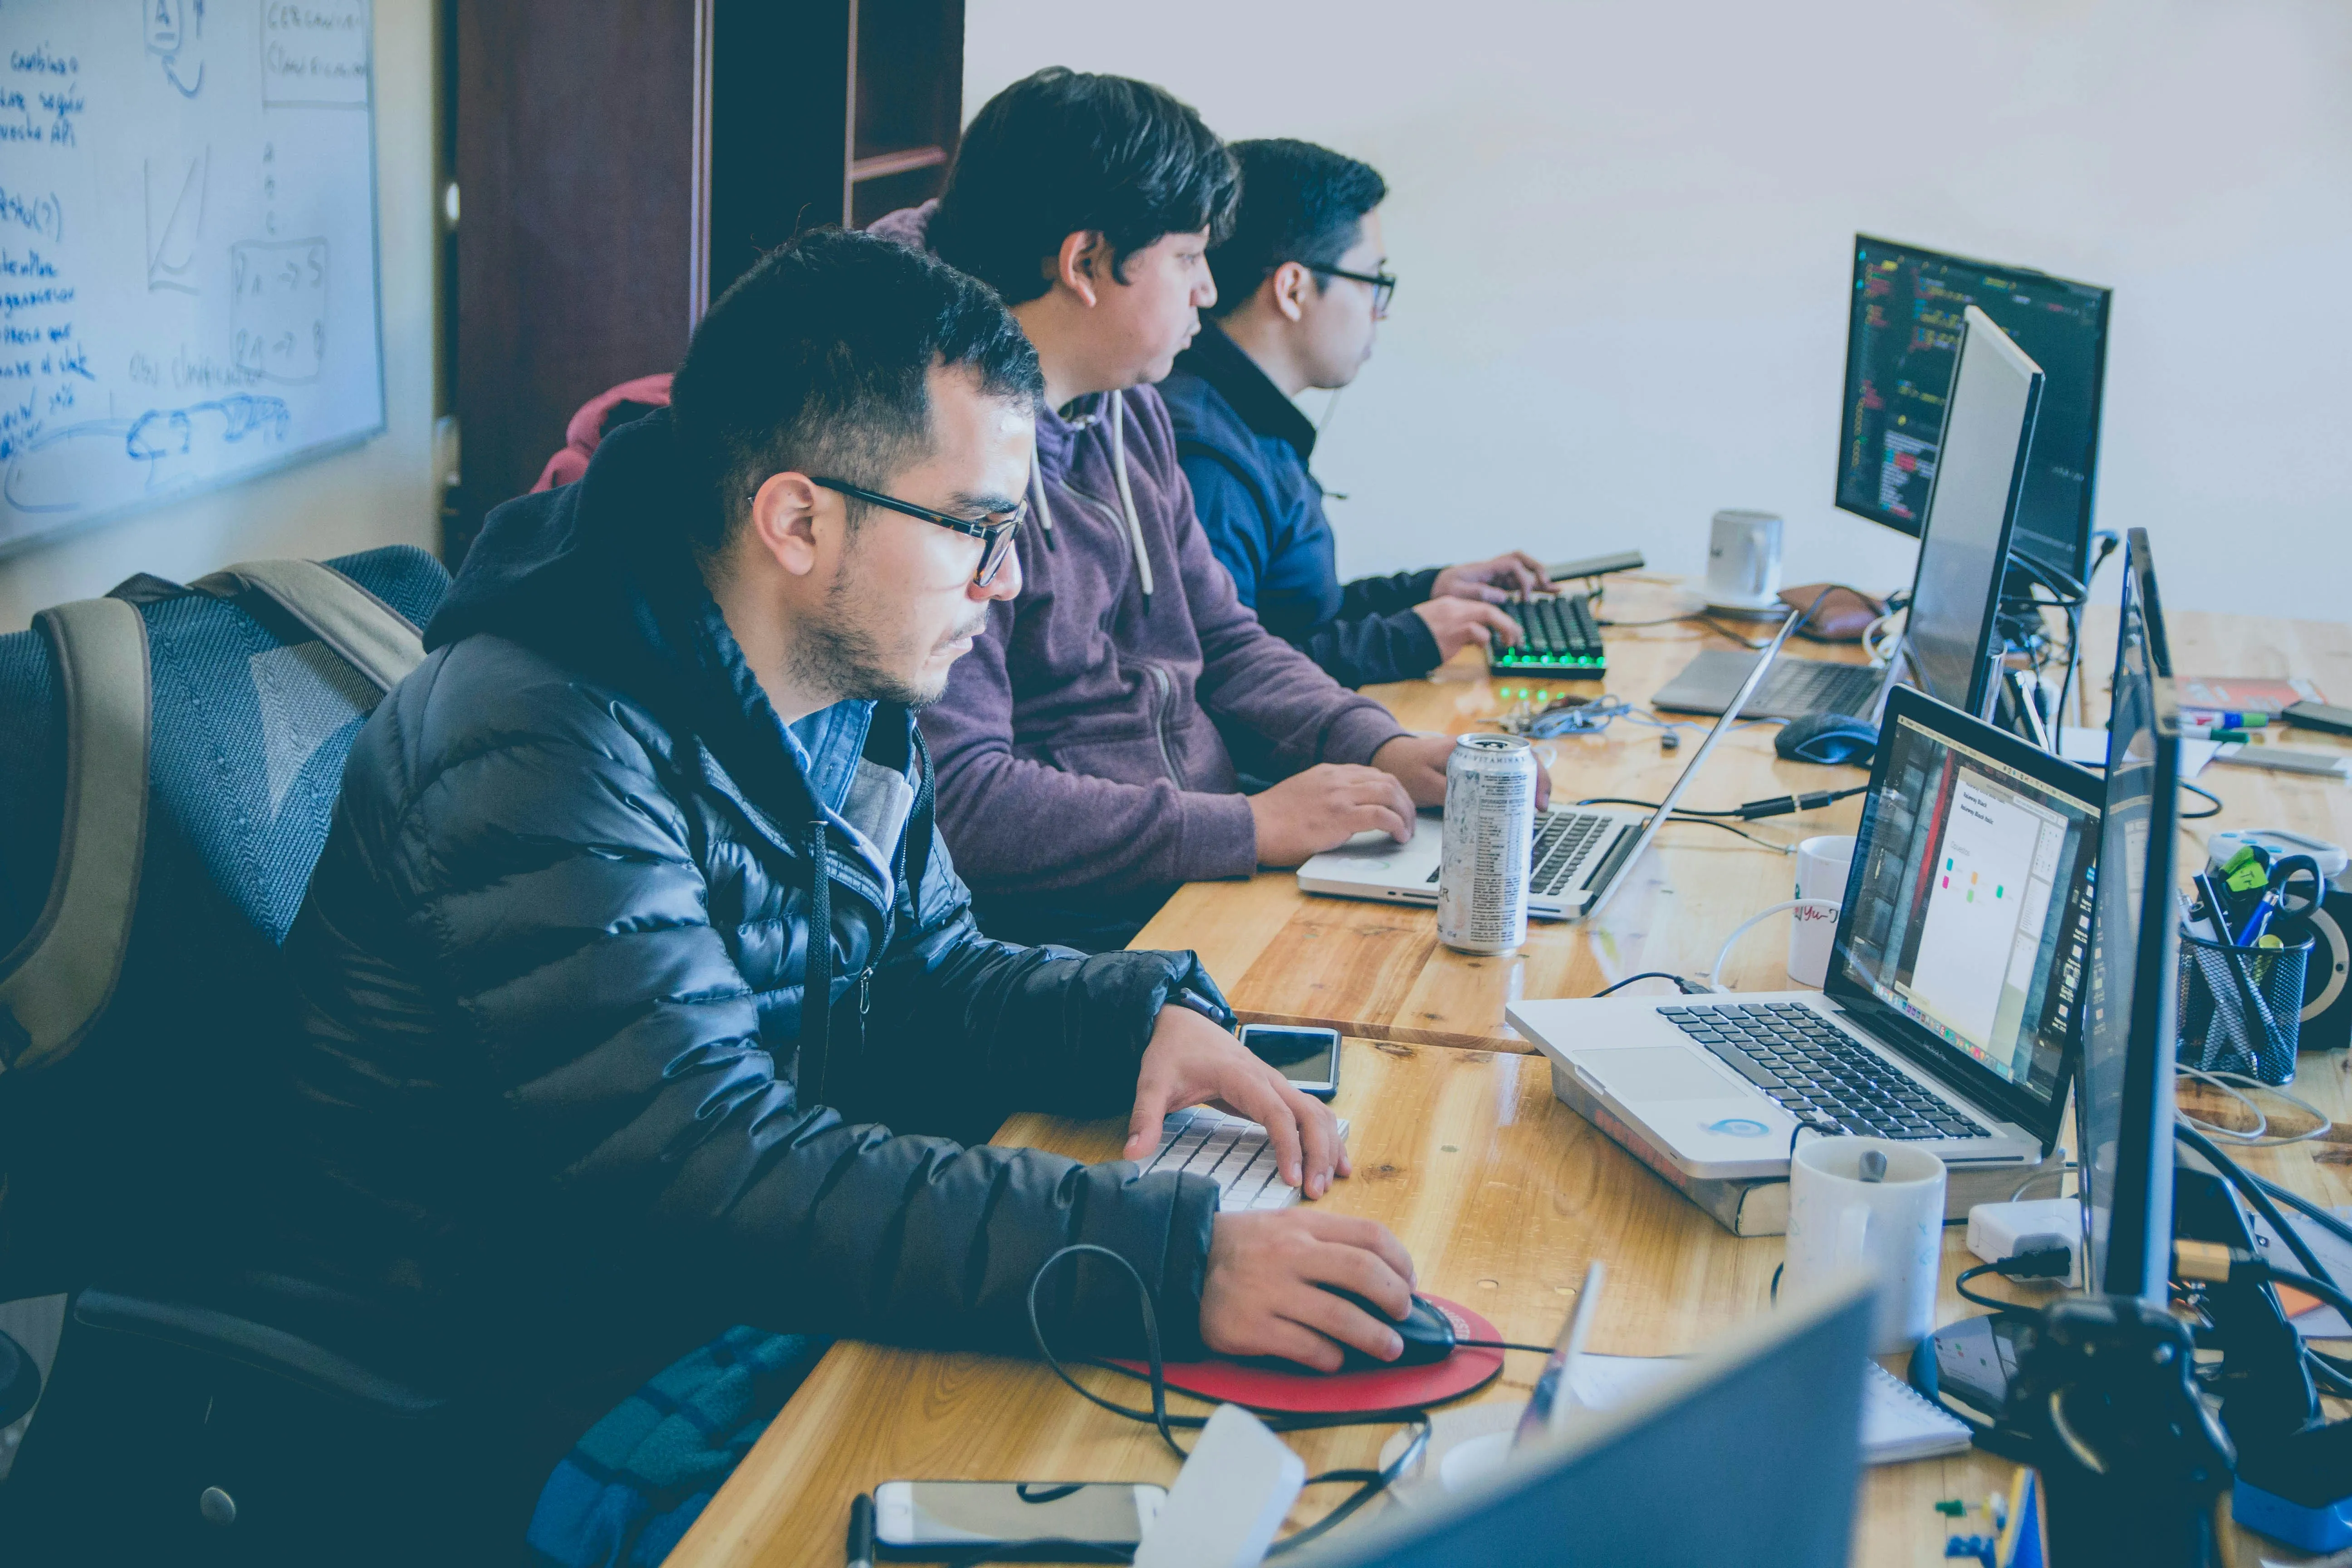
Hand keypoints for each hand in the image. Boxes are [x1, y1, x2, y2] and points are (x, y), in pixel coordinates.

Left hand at [1123, 1005, 1349, 1196]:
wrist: (1180, 1021)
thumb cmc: (1170, 1052)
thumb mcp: (1151, 1083)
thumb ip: (1144, 1118)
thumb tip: (1131, 1154)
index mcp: (1241, 1076)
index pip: (1276, 1113)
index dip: (1288, 1146)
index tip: (1292, 1179)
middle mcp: (1266, 1078)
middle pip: (1307, 1114)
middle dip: (1318, 1151)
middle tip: (1316, 1191)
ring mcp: (1274, 1082)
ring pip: (1316, 1111)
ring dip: (1328, 1144)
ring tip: (1333, 1180)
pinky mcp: (1274, 1090)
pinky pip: (1310, 1111)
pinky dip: (1326, 1133)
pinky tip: (1333, 1159)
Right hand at [1200, 1210, 1417, 1370]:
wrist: (1180, 1263)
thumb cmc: (1243, 1249)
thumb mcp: (1283, 1226)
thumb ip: (1326, 1243)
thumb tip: (1383, 1276)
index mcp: (1302, 1224)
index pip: (1368, 1235)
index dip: (1400, 1261)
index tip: (1410, 1282)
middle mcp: (1289, 1253)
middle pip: (1363, 1272)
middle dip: (1395, 1298)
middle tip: (1403, 1315)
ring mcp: (1270, 1291)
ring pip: (1341, 1316)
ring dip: (1375, 1338)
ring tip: (1388, 1348)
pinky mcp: (1252, 1328)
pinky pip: (1308, 1348)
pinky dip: (1331, 1358)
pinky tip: (1334, 1359)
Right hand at [1246, 763, 1416, 867]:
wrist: (1253, 825)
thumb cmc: (1272, 819)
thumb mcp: (1302, 794)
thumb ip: (1324, 794)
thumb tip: (1342, 809)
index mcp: (1328, 773)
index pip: (1372, 773)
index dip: (1392, 791)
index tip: (1397, 806)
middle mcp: (1337, 779)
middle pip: (1387, 780)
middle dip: (1404, 801)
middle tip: (1408, 821)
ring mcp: (1340, 796)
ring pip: (1390, 793)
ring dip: (1405, 813)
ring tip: (1407, 831)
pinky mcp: (1340, 816)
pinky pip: (1382, 816)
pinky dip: (1397, 825)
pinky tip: (1399, 837)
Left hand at [1373, 732, 1551, 810]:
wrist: (1389, 757)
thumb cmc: (1405, 766)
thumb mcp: (1424, 783)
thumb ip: (1448, 793)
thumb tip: (1475, 807)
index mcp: (1471, 747)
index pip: (1516, 753)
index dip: (1535, 774)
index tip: (1537, 799)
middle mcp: (1478, 750)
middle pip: (1521, 760)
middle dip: (1536, 783)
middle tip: (1538, 810)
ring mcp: (1477, 759)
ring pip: (1513, 769)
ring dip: (1525, 788)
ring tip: (1529, 812)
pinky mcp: (1472, 769)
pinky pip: (1499, 777)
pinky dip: (1510, 791)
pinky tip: (1512, 808)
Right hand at [1412, 596, 1521, 660]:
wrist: (1396, 640)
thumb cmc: (1414, 636)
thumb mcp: (1437, 624)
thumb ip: (1456, 626)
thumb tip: (1476, 636)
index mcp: (1449, 603)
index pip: (1479, 606)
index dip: (1496, 617)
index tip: (1504, 628)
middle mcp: (1454, 607)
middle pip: (1489, 608)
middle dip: (1507, 622)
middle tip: (1516, 636)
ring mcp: (1455, 618)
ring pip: (1488, 615)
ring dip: (1503, 629)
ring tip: (1509, 642)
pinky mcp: (1454, 632)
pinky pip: (1479, 632)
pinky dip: (1484, 639)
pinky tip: (1481, 646)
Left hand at [1432, 551, 1548, 601]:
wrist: (1433, 587)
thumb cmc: (1443, 588)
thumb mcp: (1457, 591)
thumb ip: (1479, 592)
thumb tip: (1502, 596)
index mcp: (1485, 568)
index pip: (1512, 565)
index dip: (1522, 579)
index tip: (1522, 599)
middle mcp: (1494, 569)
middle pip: (1521, 560)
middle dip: (1536, 569)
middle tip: (1546, 583)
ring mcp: (1496, 577)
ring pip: (1523, 572)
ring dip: (1538, 579)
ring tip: (1556, 589)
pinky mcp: (1496, 585)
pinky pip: (1517, 584)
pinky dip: (1531, 588)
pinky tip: (1545, 592)